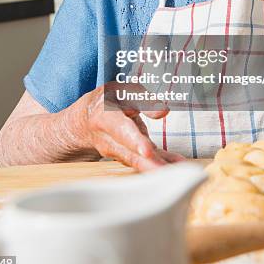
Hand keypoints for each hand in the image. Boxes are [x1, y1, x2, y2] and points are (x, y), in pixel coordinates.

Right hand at [67, 82, 184, 170]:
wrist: (85, 120)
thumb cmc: (107, 101)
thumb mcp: (121, 91)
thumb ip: (142, 99)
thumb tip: (163, 111)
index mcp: (105, 117)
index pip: (121, 130)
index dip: (134, 141)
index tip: (147, 151)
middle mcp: (109, 140)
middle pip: (130, 154)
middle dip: (148, 164)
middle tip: (165, 172)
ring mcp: (118, 153)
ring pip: (138, 162)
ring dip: (157, 169)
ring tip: (178, 172)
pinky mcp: (129, 158)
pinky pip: (146, 162)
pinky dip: (162, 165)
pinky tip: (178, 166)